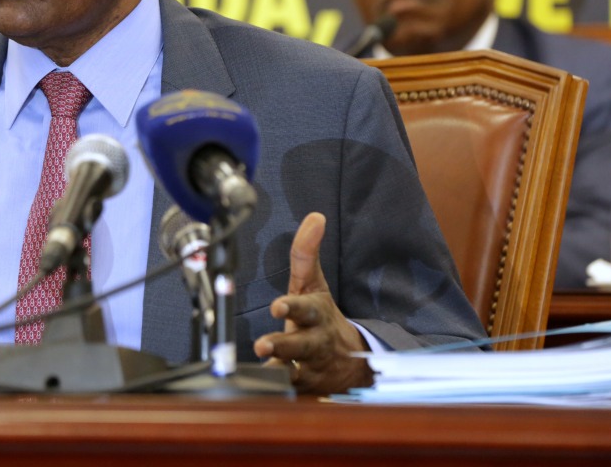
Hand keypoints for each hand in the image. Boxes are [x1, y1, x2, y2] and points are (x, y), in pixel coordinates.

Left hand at [252, 212, 373, 394]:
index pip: (306, 308)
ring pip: (295, 372)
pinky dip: (278, 392)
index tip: (277, 307)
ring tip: (260, 369)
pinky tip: (261, 390)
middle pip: (302, 344)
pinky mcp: (304, 388)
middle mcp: (316, 341)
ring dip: (278, 371)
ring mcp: (311, 367)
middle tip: (261, 345)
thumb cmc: (321, 316)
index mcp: (316, 313)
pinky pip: (291, 392)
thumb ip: (306, 253)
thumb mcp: (313, 284)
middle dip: (283, 345)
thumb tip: (314, 217)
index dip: (292, 307)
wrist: (350, 359)